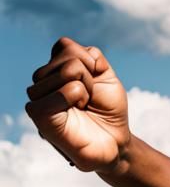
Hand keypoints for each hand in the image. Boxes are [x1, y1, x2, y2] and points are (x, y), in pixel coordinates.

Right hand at [24, 36, 130, 172]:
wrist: (114, 140)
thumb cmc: (108, 109)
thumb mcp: (105, 74)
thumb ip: (89, 56)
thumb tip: (67, 49)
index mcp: (54, 73)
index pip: (64, 46)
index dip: (88, 59)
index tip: (95, 79)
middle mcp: (42, 85)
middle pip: (68, 57)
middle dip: (90, 75)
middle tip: (89, 98)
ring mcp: (38, 100)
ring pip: (68, 70)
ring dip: (87, 87)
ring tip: (83, 105)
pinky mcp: (39, 116)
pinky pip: (63, 90)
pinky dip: (77, 97)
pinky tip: (76, 112)